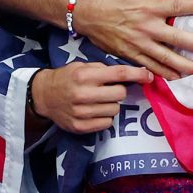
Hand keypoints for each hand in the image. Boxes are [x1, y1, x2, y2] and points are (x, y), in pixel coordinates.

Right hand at [30, 63, 153, 133]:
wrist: (44, 95)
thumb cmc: (67, 78)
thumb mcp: (82, 66)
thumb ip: (104, 70)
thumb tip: (131, 74)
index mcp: (85, 75)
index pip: (119, 74)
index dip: (137, 74)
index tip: (148, 76)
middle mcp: (83, 94)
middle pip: (120, 94)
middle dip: (119, 90)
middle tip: (110, 89)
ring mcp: (81, 112)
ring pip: (115, 110)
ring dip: (112, 105)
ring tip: (100, 101)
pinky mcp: (80, 127)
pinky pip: (107, 124)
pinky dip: (105, 118)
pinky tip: (95, 111)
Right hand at [71, 0, 192, 79]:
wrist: (79, 10)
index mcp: (147, 7)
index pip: (177, 7)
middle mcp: (145, 28)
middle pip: (176, 39)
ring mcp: (137, 44)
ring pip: (164, 58)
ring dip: (183, 66)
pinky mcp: (128, 54)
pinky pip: (148, 66)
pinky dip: (162, 73)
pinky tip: (174, 79)